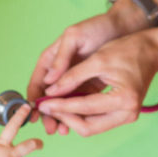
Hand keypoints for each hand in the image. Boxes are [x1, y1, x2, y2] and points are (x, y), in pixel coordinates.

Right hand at [27, 12, 126, 134]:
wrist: (123, 27)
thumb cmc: (96, 27)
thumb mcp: (75, 37)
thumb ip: (61, 57)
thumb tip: (48, 82)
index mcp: (51, 58)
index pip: (37, 83)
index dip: (34, 99)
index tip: (35, 114)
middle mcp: (61, 70)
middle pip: (49, 97)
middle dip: (49, 113)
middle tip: (51, 128)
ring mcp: (75, 78)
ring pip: (64, 102)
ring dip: (62, 116)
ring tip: (63, 129)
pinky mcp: (90, 83)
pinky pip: (80, 101)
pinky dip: (77, 112)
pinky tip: (79, 121)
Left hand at [36, 32, 157, 136]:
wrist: (152, 50)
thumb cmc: (127, 49)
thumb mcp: (98, 59)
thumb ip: (73, 76)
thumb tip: (51, 92)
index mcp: (124, 99)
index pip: (84, 108)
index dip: (60, 106)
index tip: (42, 103)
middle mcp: (128, 113)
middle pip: (88, 127)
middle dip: (64, 118)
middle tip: (45, 108)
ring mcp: (127, 115)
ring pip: (92, 126)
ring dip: (71, 118)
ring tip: (52, 107)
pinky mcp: (123, 113)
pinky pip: (98, 120)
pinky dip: (81, 114)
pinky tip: (66, 104)